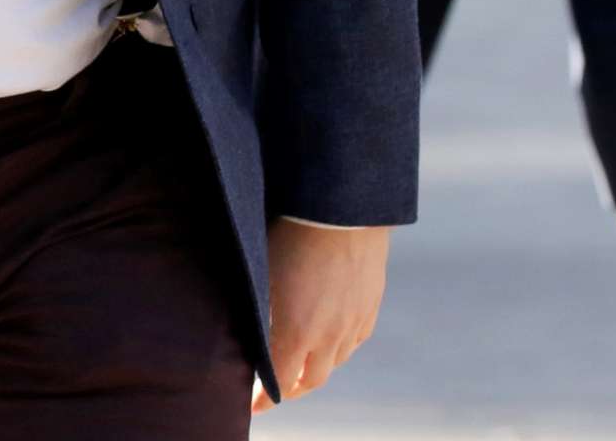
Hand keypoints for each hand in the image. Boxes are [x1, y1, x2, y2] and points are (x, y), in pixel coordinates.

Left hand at [251, 221, 390, 413]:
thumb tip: (245, 330)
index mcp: (295, 333)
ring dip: (317, 368)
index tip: (254, 406)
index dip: (263, 398)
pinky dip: (341, 346)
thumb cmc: (291, 234)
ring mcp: (353, 322)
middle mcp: (328, 337)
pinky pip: (355, 339)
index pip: (277, 382)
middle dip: (291, 389)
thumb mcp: (262, 275)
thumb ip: (257, 311)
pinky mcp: (370, 306)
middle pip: (309, 381)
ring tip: (304, 365)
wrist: (343, 209)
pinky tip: (333, 339)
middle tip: (278, 388)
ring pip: (335, 362)